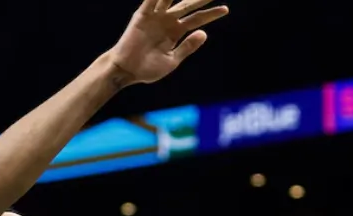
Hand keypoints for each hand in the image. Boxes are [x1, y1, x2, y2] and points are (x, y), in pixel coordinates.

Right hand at [107, 0, 228, 85]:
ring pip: (170, 0)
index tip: (226, 9)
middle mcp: (167, 21)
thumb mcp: (173, 60)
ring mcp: (155, 17)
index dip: (211, 14)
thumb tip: (204, 33)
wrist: (127, 72)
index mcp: (175, 32)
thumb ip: (188, 47)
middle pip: (187, 5)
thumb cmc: (147, 69)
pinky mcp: (142, 16)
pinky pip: (151, 2)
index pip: (196, 19)